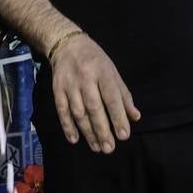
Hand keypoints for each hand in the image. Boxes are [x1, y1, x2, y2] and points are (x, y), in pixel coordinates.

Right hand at [49, 32, 139, 153]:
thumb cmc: (95, 60)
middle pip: (94, 107)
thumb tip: (135, 117)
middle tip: (109, 148)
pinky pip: (62, 110)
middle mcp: (86, 78)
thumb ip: (124, 95)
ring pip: (78, 112)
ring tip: (97, 147)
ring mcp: (70, 84)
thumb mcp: (113, 72)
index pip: (112, 98)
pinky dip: (67, 126)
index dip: (118, 117)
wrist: (66, 45)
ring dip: (87, 132)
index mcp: (103, 72)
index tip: (123, 136)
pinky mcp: (57, 89)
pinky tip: (75, 139)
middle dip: (102, 130)